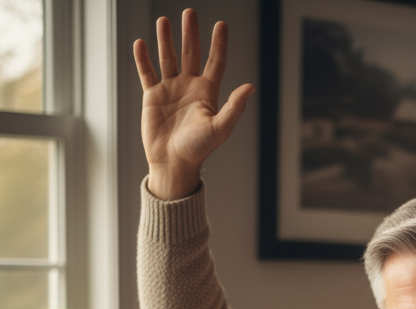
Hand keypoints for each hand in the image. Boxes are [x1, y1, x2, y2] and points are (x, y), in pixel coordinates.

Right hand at [134, 10, 253, 199]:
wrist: (173, 163)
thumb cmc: (199, 149)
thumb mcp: (220, 128)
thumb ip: (234, 107)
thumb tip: (250, 87)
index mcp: (208, 93)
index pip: (215, 62)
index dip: (219, 44)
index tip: (221, 24)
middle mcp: (189, 88)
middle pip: (191, 53)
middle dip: (190, 33)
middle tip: (189, 12)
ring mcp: (170, 90)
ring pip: (168, 58)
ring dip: (166, 39)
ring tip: (164, 20)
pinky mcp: (152, 96)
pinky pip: (147, 72)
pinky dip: (143, 58)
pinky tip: (141, 42)